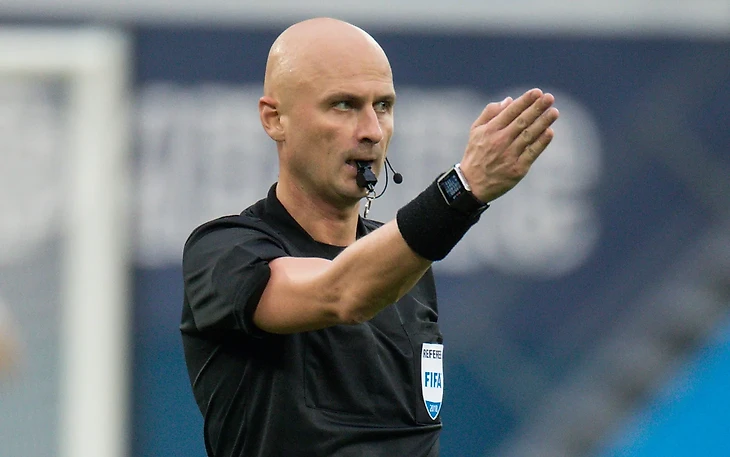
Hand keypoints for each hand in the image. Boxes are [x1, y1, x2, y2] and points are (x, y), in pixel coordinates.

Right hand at [459, 88, 558, 202]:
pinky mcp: (517, 169)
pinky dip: (541, 143)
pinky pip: (532, 153)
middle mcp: (500, 141)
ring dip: (543, 123)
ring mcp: (509, 155)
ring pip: (529, 135)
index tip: (537, 92)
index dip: (525, 101)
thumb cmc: (475, 154)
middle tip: (549, 98)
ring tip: (554, 112)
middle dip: (537, 108)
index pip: (511, 112)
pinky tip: (549, 132)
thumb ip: (490, 113)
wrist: (471, 185)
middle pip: (522, 121)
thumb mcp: (475, 131)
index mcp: (490, 130)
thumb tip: (509, 100)